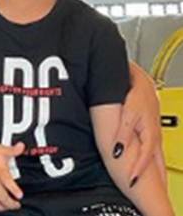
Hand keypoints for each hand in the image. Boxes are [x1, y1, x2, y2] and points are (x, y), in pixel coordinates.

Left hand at [114, 65, 163, 183]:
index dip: (138, 171)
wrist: (144, 81)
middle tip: (155, 192)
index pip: (145, 159)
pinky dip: (153, 160)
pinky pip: (154, 149)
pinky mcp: (152, 129)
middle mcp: (155, 136)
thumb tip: (118, 151)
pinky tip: (150, 163)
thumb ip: (124, 132)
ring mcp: (155, 133)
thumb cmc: (137, 94)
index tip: (131, 182)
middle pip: (156, 162)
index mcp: (151, 134)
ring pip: (157, 157)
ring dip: (156, 171)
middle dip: (156, 179)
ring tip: (157, 185)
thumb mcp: (129, 113)